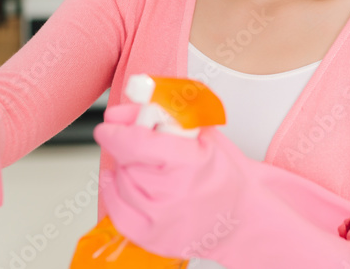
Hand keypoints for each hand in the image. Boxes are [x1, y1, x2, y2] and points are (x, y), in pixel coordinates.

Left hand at [94, 103, 245, 257]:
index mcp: (192, 162)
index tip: (109, 124)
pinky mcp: (153, 238)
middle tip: (141, 143)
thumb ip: (165, 115)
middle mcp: (176, 193)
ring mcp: (163, 219)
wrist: (240, 215)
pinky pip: (117, 212)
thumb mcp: (203, 133)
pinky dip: (114, 193)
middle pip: (127, 160)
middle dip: (128, 147)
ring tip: (149, 166)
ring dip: (126, 168)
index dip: (117, 131)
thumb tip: (126, 110)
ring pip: (121, 182)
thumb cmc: (221, 173)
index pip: (138, 143)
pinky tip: (124, 183)